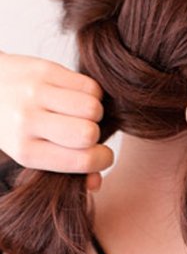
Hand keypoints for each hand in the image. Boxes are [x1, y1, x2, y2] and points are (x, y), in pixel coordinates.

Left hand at [0, 52, 113, 190]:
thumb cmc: (16, 125)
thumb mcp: (32, 152)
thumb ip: (65, 169)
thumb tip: (95, 184)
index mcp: (26, 151)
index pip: (81, 160)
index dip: (103, 159)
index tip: (103, 155)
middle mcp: (27, 122)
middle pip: (88, 134)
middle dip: (96, 135)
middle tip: (87, 131)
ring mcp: (36, 93)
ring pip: (92, 107)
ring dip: (95, 112)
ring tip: (82, 113)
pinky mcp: (45, 70)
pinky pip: (89, 85)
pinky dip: (92, 93)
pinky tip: (79, 96)